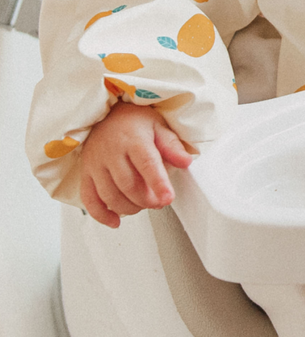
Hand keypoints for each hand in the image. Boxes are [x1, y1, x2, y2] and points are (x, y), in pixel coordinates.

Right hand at [78, 102, 193, 227]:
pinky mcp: (86, 173)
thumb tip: (186, 162)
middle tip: (159, 203)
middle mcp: (111, 152)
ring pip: (109, 195)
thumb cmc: (136, 122)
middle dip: (146, 200)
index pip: (146, 164)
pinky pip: (89, 198)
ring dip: (128, 208)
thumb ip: (172, 146)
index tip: (168, 198)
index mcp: (134, 139)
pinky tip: (115, 221)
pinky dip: (101, 214)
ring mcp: (96, 164)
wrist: (106, 114)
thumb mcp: (159, 126)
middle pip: (128, 184)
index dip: (158, 183)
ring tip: (143, 206)